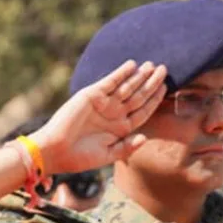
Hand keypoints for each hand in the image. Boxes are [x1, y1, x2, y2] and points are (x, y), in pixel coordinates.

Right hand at [31, 61, 166, 174]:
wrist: (56, 151)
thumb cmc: (80, 157)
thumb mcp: (108, 155)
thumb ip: (127, 147)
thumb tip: (145, 138)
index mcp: (121, 127)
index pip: (143, 110)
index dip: (154, 99)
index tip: (166, 87)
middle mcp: (114, 113)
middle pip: (138, 95)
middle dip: (151, 83)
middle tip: (163, 69)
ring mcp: (103, 103)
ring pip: (126, 87)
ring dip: (139, 76)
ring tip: (152, 66)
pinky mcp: (91, 95)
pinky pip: (110, 82)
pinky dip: (120, 73)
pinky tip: (132, 65)